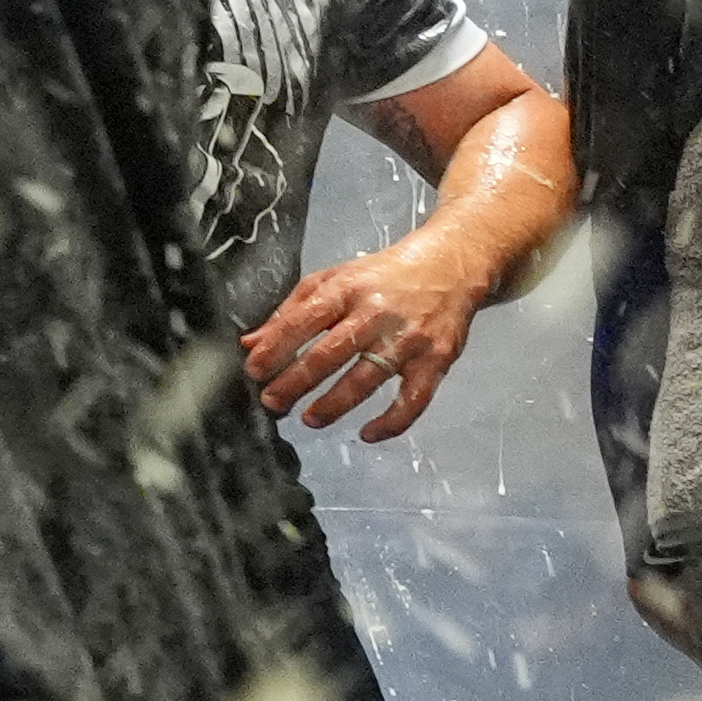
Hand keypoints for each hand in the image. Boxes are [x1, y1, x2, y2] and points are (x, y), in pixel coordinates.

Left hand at [246, 231, 477, 436]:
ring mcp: (408, 339)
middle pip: (330, 353)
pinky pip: (413, 399)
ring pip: (367, 379)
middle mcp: (376, 314)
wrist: (449, 266)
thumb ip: (292, 311)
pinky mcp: (436, 360)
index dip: (276, 348)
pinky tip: (367, 434)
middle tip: (273, 402)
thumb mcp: (333, 280)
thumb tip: (251, 343)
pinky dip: (391, 422)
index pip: (303, 320)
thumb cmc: (383, 275)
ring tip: (309, 418)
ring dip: (334, 405)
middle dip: (296, 381)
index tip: (254, 370)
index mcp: (346, 290)